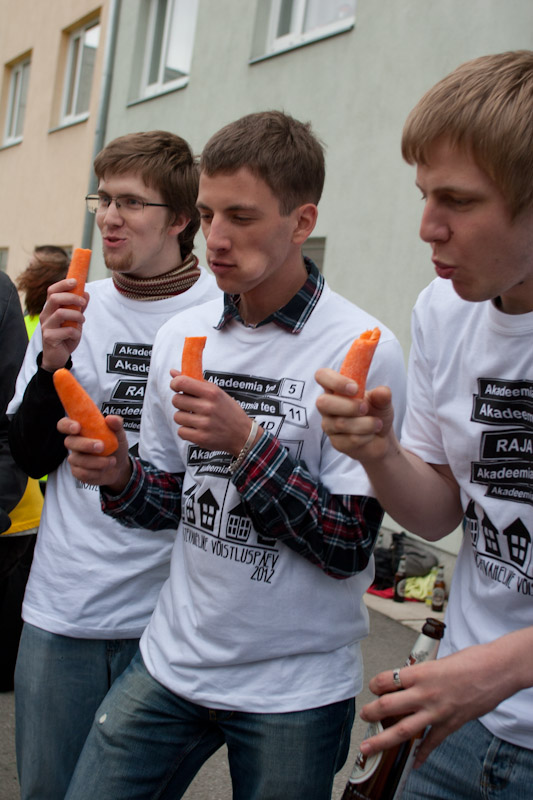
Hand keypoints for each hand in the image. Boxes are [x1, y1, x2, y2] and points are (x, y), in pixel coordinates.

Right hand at [40, 278, 88, 371]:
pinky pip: (66, 331)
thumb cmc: (65, 336)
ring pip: (61, 314)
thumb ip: (79, 307)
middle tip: (83, 302)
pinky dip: (75, 332)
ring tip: (82, 321)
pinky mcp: (49, 338)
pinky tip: (76, 335)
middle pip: (55, 299)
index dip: (63, 284)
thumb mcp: (74, 320)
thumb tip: (86, 293)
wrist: (58, 356)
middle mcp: (45, 315)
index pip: (52, 291)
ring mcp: (46, 326)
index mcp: (50, 309)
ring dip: (76, 316)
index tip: (75, 281)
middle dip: (72, 298)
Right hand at [57, 414, 131, 492]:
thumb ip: (116, 424)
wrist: (120, 466)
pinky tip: (105, 469)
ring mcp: (75, 458)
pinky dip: (97, 472)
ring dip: (97, 461)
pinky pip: (82, 473)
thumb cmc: (115, 446)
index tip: (77, 427)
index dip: (67, 425)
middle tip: (101, 446)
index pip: (64, 424)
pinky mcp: (77, 471)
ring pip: (78, 459)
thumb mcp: (119, 434)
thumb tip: (110, 418)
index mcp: (81, 430)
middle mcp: (74, 443)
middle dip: (85, 444)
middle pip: (69, 442)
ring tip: (112, 461)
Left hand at [169, 370, 260, 456]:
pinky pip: (181, 431)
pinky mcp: (201, 438)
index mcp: (212, 392)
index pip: (182, 382)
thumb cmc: (228, 411)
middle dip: (180, 402)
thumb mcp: (217, 393)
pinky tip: (197, 429)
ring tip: (196, 418)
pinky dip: (186, 431)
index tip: (177, 387)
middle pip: (176, 400)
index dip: (174, 384)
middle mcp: (208, 407)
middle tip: (190, 405)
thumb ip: (195, 382)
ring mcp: (204, 424)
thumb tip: (172, 372)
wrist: (243, 435)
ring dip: (183, 417)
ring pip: (177, 416)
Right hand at [315, 368, 394, 463]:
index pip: (322, 376)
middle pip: (322, 402)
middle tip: (365, 408)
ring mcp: (329, 425)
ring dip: (365, 423)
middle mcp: (328, 406)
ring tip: (378, 423)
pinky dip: (366, 436)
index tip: (355, 388)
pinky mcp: (336, 442)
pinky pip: (349, 440)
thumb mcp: (383, 401)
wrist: (381, 438)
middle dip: (348, 406)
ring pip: (340, 423)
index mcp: (335, 389)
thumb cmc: (376, 413)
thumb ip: (382, 395)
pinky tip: (371, 435)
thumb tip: (382, 392)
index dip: (334, 381)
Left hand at [359, 639, 527, 766]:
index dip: (375, 685)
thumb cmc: (472, 660)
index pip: (387, 680)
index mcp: (421, 673)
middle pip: (388, 706)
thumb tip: (410, 680)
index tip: (372, 688)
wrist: (497, 670)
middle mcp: (425, 693)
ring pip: (402, 729)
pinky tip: (414, 762)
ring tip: (369, 745)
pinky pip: (431, 742)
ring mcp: (437, 711)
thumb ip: (423, 673)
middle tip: (364, 716)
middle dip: (371, 713)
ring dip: (382, 739)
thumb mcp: (439, 661)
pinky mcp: (450, 724)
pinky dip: (421, 754)